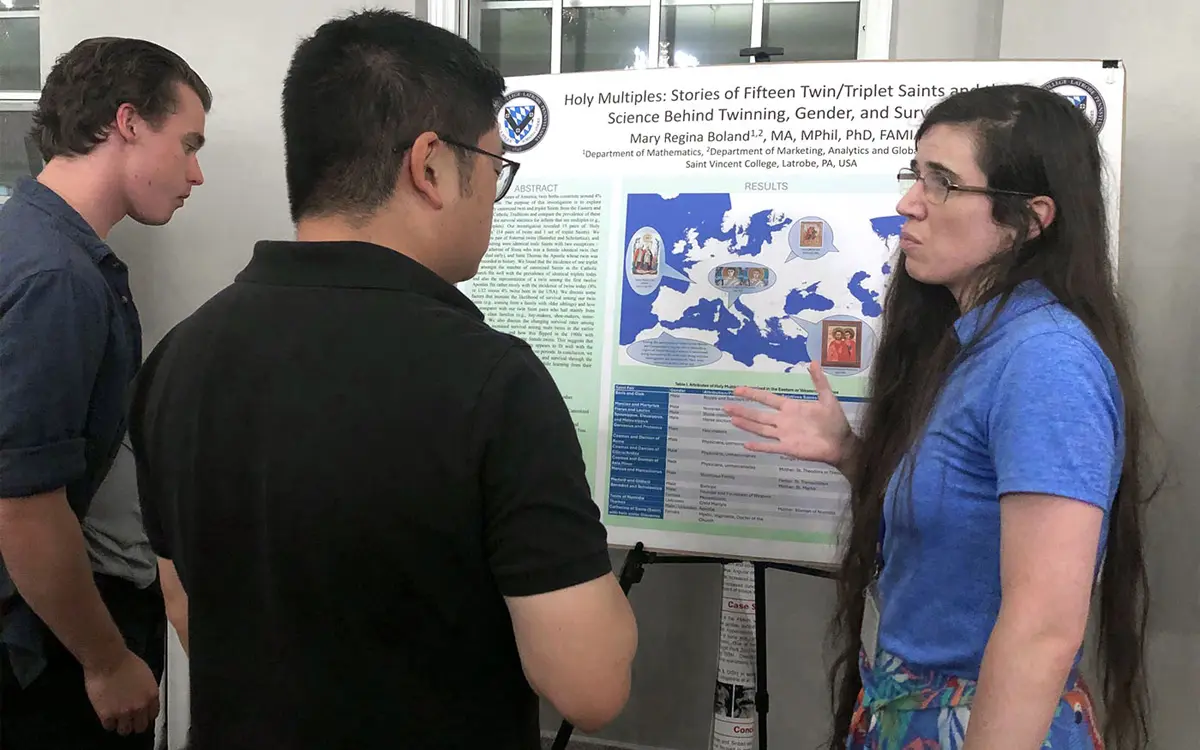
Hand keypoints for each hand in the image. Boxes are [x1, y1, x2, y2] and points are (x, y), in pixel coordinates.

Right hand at [83, 649, 159, 735]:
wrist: (108, 660)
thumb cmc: (124, 661)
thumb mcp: (145, 674)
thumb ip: (146, 689)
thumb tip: (143, 696)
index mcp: (151, 695)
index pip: (153, 715)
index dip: (146, 716)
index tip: (142, 716)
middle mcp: (140, 706)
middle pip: (141, 726)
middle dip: (135, 724)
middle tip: (129, 721)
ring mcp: (124, 712)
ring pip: (125, 730)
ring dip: (121, 726)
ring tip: (117, 721)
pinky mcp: (107, 715)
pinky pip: (109, 727)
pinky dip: (108, 723)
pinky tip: (107, 717)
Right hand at [723, 361, 853, 466]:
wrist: (842, 443)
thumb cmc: (835, 422)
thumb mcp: (827, 398)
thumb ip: (819, 381)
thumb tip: (813, 362)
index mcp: (790, 408)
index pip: (767, 399)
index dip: (752, 394)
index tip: (737, 389)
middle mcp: (783, 421)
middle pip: (759, 414)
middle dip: (742, 410)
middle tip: (726, 406)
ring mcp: (784, 435)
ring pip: (760, 429)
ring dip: (746, 424)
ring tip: (732, 419)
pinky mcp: (788, 448)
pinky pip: (770, 447)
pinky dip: (759, 446)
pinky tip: (746, 444)